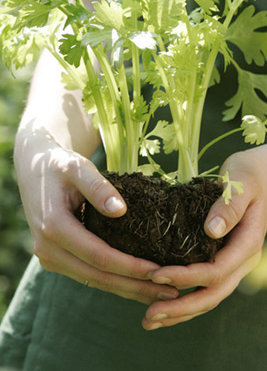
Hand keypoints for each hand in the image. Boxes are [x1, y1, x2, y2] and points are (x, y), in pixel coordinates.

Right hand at [14, 124, 177, 304]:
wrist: (33, 169)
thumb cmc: (59, 164)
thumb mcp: (77, 166)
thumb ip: (97, 186)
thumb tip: (120, 210)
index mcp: (54, 227)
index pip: (99, 256)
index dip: (131, 267)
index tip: (160, 270)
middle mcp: (48, 250)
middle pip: (98, 277)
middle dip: (136, 286)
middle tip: (173, 291)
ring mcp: (50, 258)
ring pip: (94, 281)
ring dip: (128, 290)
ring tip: (162, 294)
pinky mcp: (56, 259)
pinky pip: (88, 275)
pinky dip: (114, 282)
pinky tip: (138, 285)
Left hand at [142, 145, 266, 329]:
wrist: (260, 175)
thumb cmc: (247, 174)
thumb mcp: (240, 184)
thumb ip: (229, 206)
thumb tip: (211, 231)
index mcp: (247, 243)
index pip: (215, 270)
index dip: (186, 277)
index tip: (155, 275)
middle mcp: (242, 259)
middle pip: (212, 294)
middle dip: (180, 307)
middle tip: (148, 316)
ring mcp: (234, 263)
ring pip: (209, 297)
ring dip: (180, 311)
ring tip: (149, 320)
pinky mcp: (222, 260)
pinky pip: (205, 287)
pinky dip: (184, 300)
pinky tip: (162, 305)